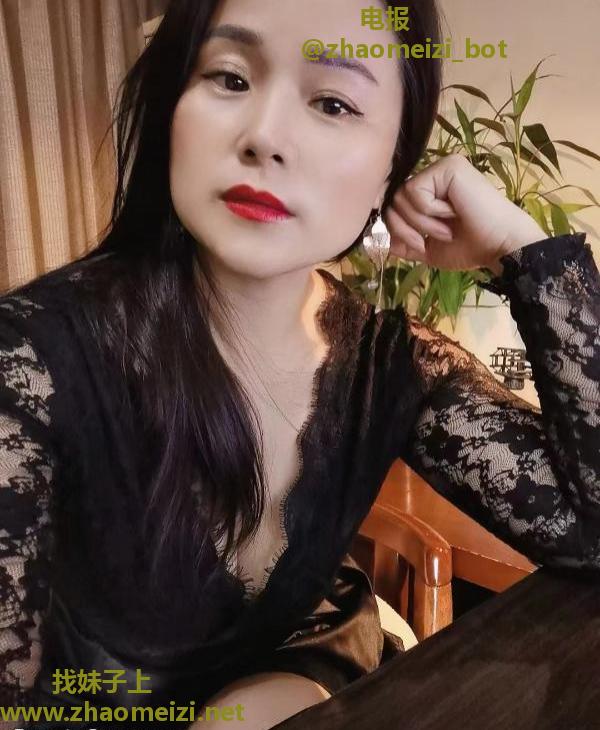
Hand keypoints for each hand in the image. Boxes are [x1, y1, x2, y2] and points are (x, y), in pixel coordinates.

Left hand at [384, 154, 546, 272]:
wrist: (500, 246)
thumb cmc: (472, 248)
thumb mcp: (430, 250)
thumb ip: (405, 243)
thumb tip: (381, 240)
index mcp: (431, 194)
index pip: (395, 207)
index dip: (399, 230)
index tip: (421, 245)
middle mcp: (434, 177)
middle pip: (393, 201)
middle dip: (407, 229)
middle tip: (434, 238)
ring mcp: (441, 169)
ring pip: (401, 197)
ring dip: (421, 222)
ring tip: (447, 228)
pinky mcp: (447, 167)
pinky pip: (415, 190)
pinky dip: (429, 211)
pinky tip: (453, 212)